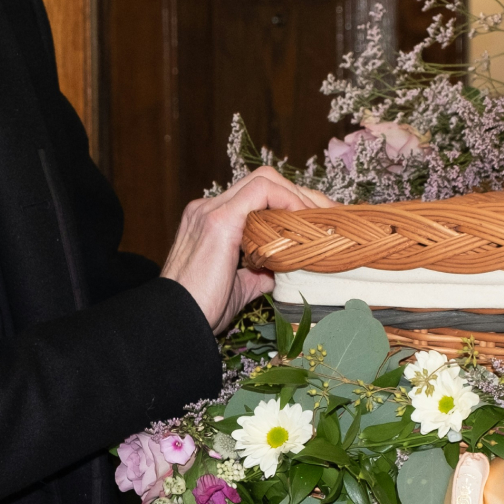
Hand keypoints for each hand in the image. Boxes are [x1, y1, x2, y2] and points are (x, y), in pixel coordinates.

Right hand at [161, 166, 331, 332]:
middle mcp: (208, 208)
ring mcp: (211, 210)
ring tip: (319, 220)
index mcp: (210, 222)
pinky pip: (261, 192)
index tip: (317, 225)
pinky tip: (303, 222)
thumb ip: (258, 273)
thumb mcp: (237, 288)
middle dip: (301, 196)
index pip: (258, 196)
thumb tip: (283, 272)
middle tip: (329, 219)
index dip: (290, 205)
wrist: (174, 323)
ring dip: (298, 196)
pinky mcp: (219, 221)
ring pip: (265, 179)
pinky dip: (287, 200)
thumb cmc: (200, 311)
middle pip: (265, 181)